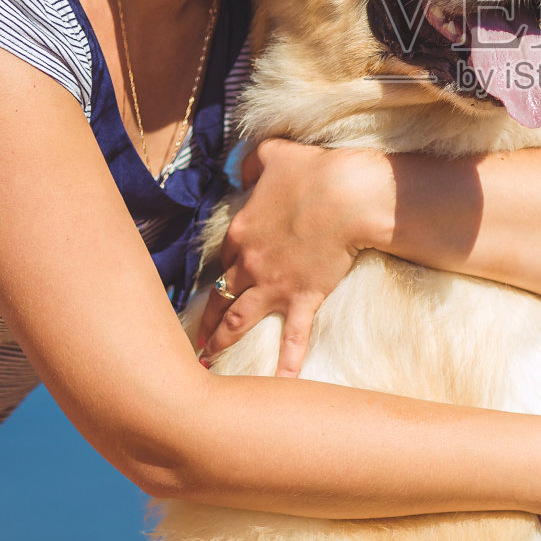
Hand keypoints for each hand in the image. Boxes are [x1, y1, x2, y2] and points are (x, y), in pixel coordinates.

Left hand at [197, 137, 393, 375]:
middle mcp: (248, 264)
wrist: (348, 196)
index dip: (215, 273)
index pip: (220, 259)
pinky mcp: (303, 298)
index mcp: (239, 232)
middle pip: (221, 295)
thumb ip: (250, 163)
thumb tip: (242, 170)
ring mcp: (274, 285)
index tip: (205, 288)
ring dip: (223, 342)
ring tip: (209, 362)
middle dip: (206, 318)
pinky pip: (292, 337)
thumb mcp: (272, 154)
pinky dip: (285, 363)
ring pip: (240, 320)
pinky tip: (279, 386)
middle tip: (192, 338)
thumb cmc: (313, 171)